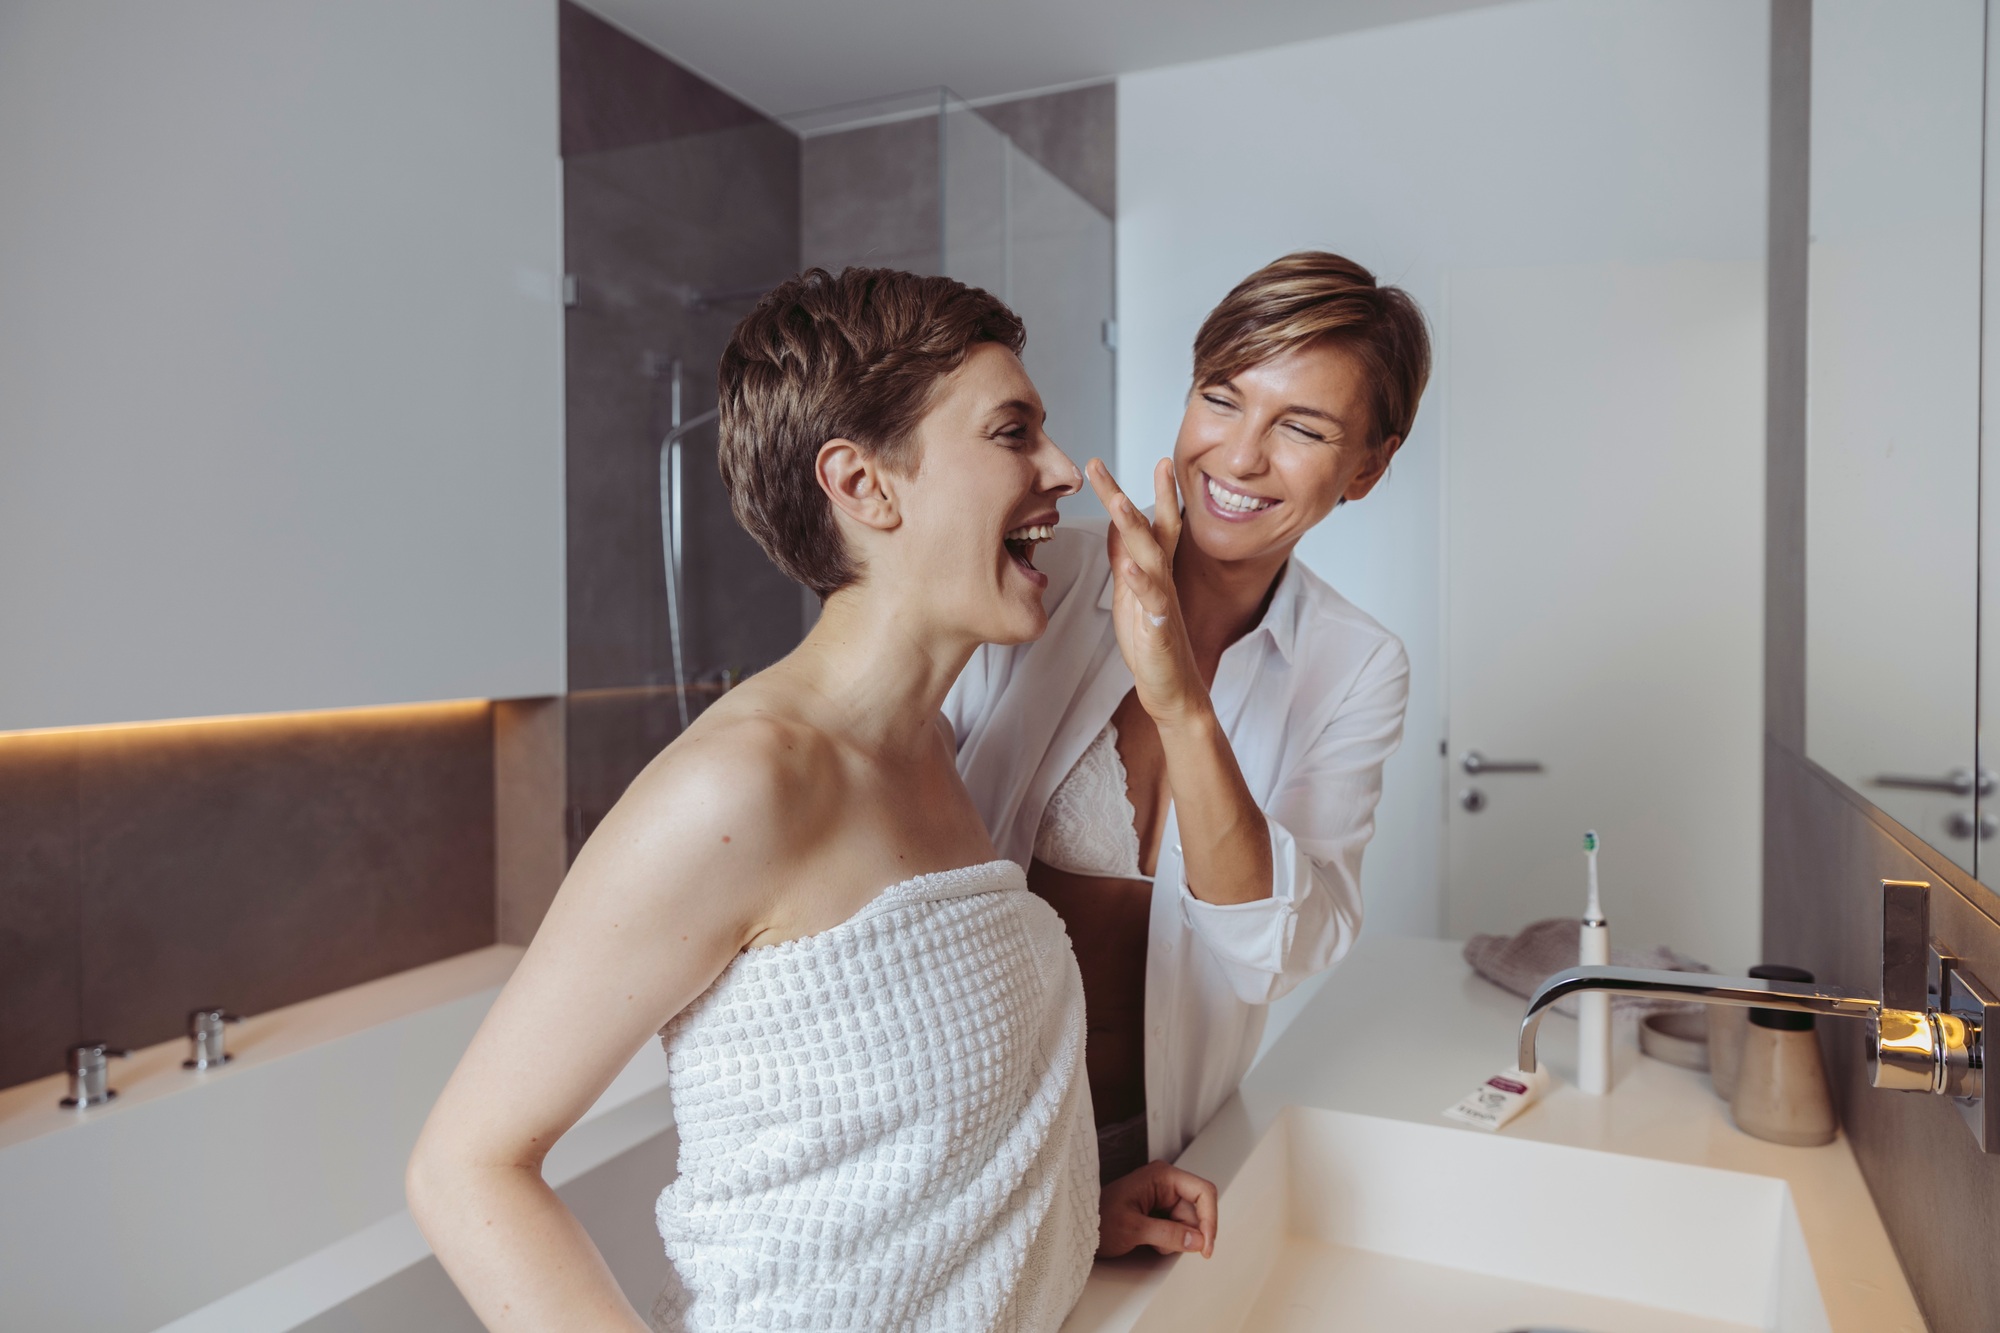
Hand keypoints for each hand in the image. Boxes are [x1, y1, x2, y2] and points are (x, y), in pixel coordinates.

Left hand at [1085, 458, 1208, 728]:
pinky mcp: (1160, 629)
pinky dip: (1141, 583)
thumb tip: (1116, 525)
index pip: (1151, 523)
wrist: (1172, 689)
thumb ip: (1125, 559)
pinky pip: (1152, 602)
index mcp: (1154, 571)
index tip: (1124, 461)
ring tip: (1118, 503)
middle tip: (1100, 465)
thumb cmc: (1151, 643)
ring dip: (1135, 528)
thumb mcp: (1130, 594)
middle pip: (1150, 528)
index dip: (1142, 491)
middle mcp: (1162, 579)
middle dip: (1126, 495)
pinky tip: (1129, 567)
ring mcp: (1163, 602)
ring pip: (1152, 557)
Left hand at [1096, 1160, 1217, 1258]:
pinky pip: (1178, 1228)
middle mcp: (1166, 1183)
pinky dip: (1169, 1240)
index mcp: (1162, 1176)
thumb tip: (1198, 1240)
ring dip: (1176, 1239)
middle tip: (1164, 1245)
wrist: (1079, 1227)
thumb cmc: (1099, 1219)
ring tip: (1150, 1241)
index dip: (1210, 1219)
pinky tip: (1149, 1241)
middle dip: (1186, 1233)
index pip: (1203, 1192)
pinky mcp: (1159, 1212)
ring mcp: (1163, 1197)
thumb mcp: (1132, 1228)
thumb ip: (1168, 1233)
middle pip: (1197, 1210)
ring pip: (1188, 1223)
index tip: (1206, 1247)